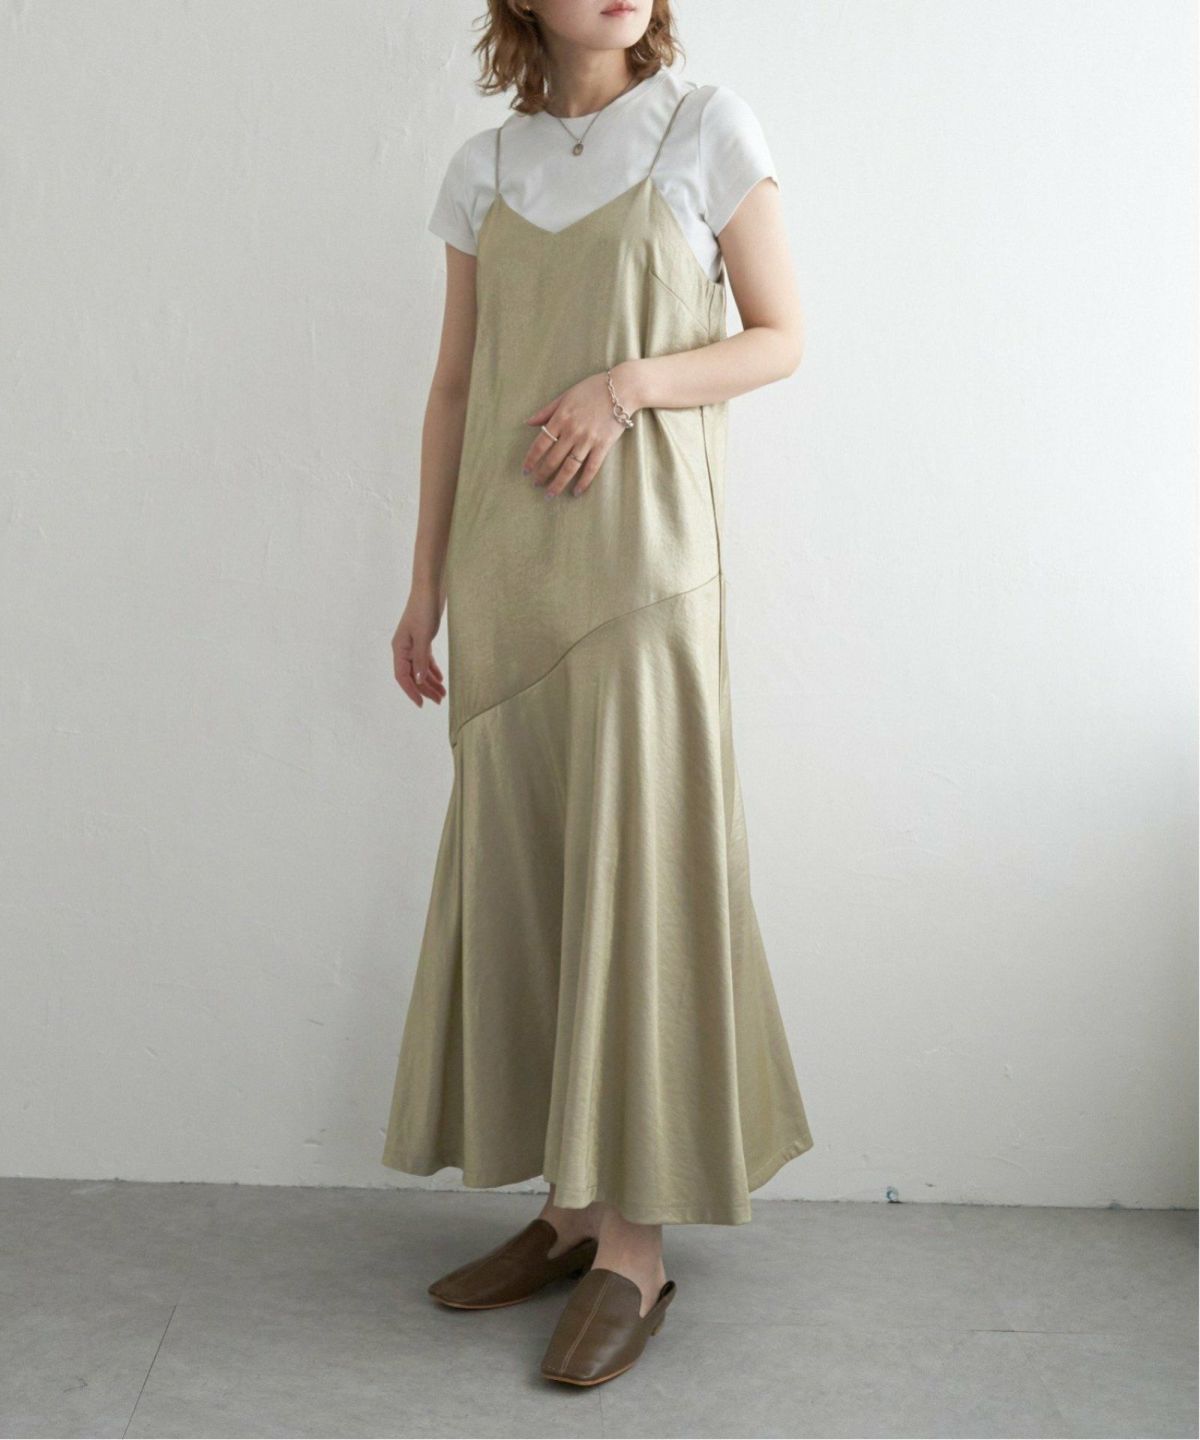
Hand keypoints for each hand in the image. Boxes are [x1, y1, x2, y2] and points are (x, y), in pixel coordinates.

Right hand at [391, 587, 445, 707]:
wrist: (430, 588)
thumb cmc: (425, 609)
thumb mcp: (424, 636)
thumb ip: (421, 659)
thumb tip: (417, 680)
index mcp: (399, 648)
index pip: (403, 676)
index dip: (411, 691)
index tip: (421, 704)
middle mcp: (404, 648)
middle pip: (412, 675)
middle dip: (425, 689)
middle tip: (439, 701)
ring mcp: (413, 643)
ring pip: (420, 668)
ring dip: (430, 681)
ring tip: (443, 694)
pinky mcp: (423, 638)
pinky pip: (425, 659)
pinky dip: (432, 670)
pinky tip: (440, 678)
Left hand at [521, 369, 635, 497]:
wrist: (622, 388)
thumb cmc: (592, 389)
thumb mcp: (565, 396)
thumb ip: (546, 410)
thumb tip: (528, 422)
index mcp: (561, 418)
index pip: (541, 443)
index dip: (531, 459)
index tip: (525, 471)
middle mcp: (572, 431)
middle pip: (553, 459)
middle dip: (542, 474)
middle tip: (535, 485)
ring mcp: (588, 440)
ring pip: (570, 467)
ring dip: (558, 483)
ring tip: (550, 494)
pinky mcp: (603, 445)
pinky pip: (591, 468)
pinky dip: (583, 482)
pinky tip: (576, 492)